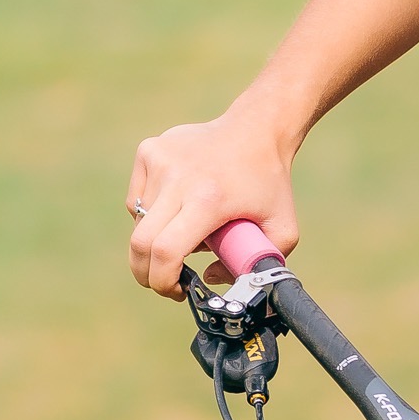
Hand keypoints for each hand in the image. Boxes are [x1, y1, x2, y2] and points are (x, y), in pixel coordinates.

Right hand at [126, 109, 296, 298]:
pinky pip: (136, 199)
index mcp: (209, 200)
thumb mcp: (282, 229)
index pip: (166, 251)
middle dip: (146, 273)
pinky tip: (177, 204)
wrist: (256, 128)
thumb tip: (208, 278)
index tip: (177, 291)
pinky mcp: (148, 151)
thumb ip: (255, 265)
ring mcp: (159, 160)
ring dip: (156, 238)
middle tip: (165, 280)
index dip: (162, 281)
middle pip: (140, 242)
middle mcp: (178, 178)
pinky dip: (150, 213)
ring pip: (139, 221)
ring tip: (188, 227)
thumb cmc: (269, 183)